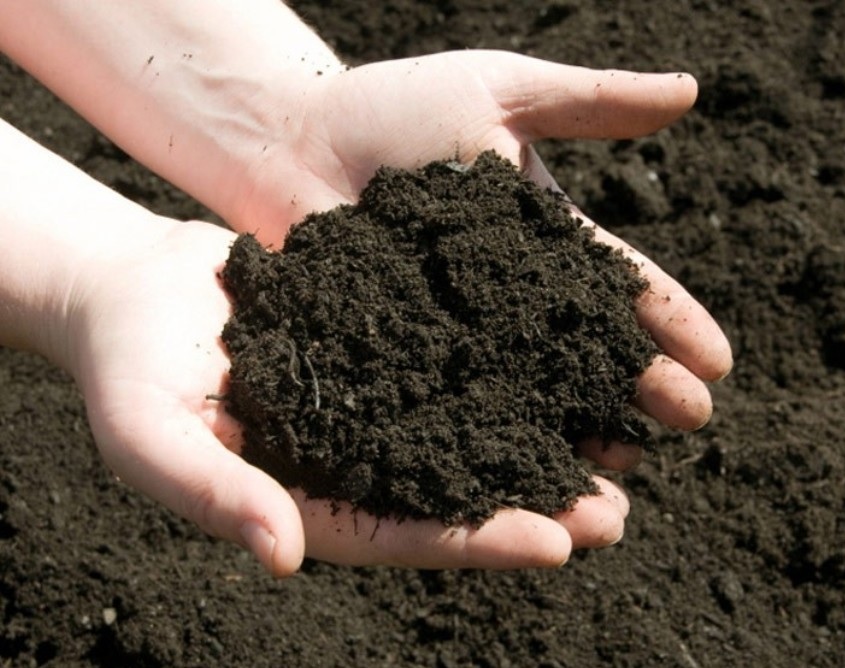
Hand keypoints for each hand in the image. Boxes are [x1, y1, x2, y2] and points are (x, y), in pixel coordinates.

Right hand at [65, 219, 631, 575]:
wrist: (138, 286)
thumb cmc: (128, 368)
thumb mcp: (150, 437)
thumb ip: (213, 495)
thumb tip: (283, 558)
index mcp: (311, 499)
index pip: (404, 534)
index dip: (477, 541)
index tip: (555, 545)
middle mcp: (359, 455)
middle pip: (456, 490)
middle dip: (534, 503)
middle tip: (615, 513)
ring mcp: (378, 397)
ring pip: (472, 422)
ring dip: (542, 435)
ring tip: (620, 442)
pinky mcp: (387, 337)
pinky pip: (458, 351)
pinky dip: (512, 357)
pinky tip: (567, 347)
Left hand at [239, 50, 733, 462]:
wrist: (291, 140)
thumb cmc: (393, 109)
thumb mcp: (501, 92)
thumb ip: (592, 100)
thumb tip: (693, 91)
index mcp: (544, 241)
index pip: (620, 286)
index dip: (671, 322)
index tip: (719, 362)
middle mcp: (510, 301)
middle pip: (588, 350)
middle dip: (643, 385)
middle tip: (692, 421)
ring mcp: (460, 336)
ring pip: (535, 392)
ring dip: (585, 430)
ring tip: (629, 465)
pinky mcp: (406, 362)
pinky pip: (460, 406)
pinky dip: (497, 439)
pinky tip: (530, 473)